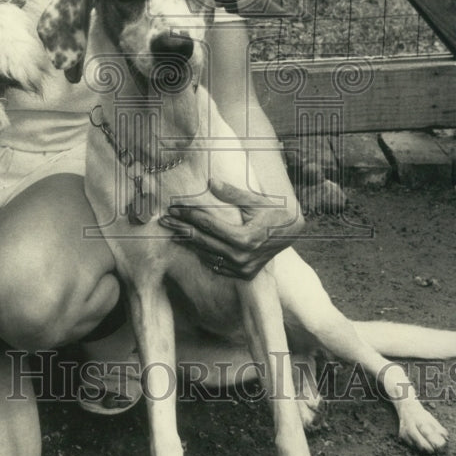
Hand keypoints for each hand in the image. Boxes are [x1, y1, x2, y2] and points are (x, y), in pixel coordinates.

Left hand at [158, 176, 304, 279]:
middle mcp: (242, 257)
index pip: (208, 225)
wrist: (292, 232)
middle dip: (181, 229)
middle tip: (164, 220)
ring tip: (172, 232)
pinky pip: (217, 265)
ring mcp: (242, 268)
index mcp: (245, 238)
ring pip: (207, 255)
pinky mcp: (243, 274)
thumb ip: (232, 193)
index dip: (188, 215)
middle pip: (203, 241)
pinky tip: (192, 245)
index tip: (173, 208)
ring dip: (188, 242)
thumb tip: (211, 181)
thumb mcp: (254, 200)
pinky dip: (203, 254)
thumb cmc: (273, 211)